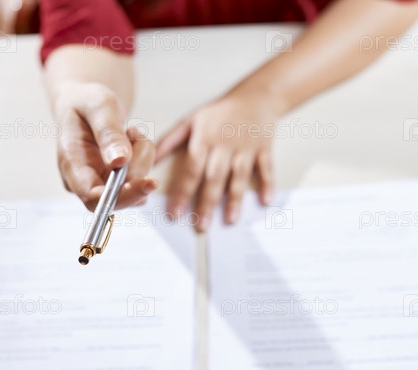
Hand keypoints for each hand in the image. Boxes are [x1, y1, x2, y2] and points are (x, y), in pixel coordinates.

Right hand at [54, 82, 158, 210]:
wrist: (85, 104)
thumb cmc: (86, 102)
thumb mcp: (98, 106)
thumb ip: (108, 133)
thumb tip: (120, 161)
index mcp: (71, 165)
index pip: (92, 197)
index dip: (121, 196)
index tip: (149, 182)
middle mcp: (83, 182)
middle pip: (118, 198)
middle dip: (138, 172)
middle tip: (137, 136)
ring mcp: (100, 185)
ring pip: (134, 189)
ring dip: (143, 160)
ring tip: (129, 131)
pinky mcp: (115, 183)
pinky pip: (140, 180)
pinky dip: (144, 159)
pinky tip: (132, 140)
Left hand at [155, 91, 278, 231]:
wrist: (255, 96)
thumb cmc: (220, 112)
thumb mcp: (191, 120)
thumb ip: (169, 141)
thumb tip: (150, 161)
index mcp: (204, 138)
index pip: (191, 170)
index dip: (182, 193)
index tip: (175, 213)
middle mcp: (225, 144)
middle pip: (214, 177)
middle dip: (207, 202)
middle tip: (201, 226)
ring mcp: (246, 147)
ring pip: (239, 176)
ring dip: (235, 199)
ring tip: (230, 220)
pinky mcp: (264, 148)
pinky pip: (266, 168)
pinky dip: (268, 184)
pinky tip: (265, 201)